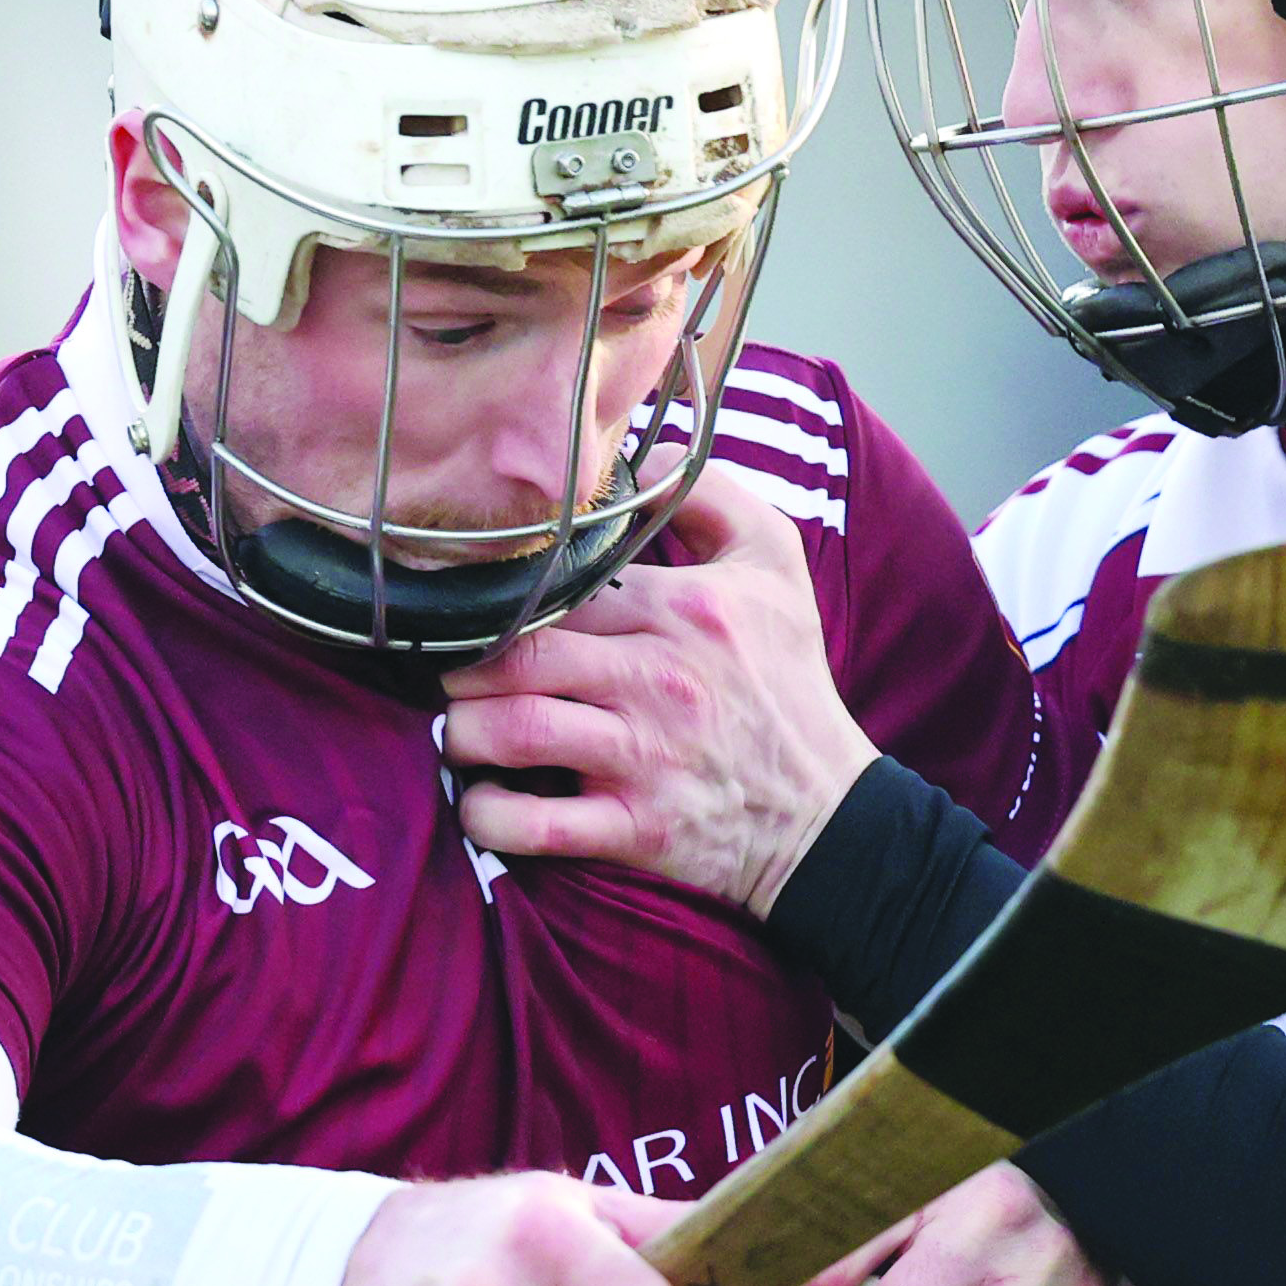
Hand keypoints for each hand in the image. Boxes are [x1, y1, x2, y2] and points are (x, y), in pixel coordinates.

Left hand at [440, 466, 878, 911]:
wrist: (830, 810)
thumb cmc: (788, 681)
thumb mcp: (776, 565)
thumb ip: (709, 495)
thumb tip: (639, 457)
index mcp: (679, 609)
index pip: (556, 589)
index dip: (502, 599)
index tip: (480, 611)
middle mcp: (655, 680)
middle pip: (516, 657)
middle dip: (463, 668)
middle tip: (455, 675)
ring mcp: (642, 758)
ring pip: (514, 733)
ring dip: (464, 734)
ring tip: (463, 730)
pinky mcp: (635, 828)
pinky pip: (537, 827)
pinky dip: (490, 816)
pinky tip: (483, 801)